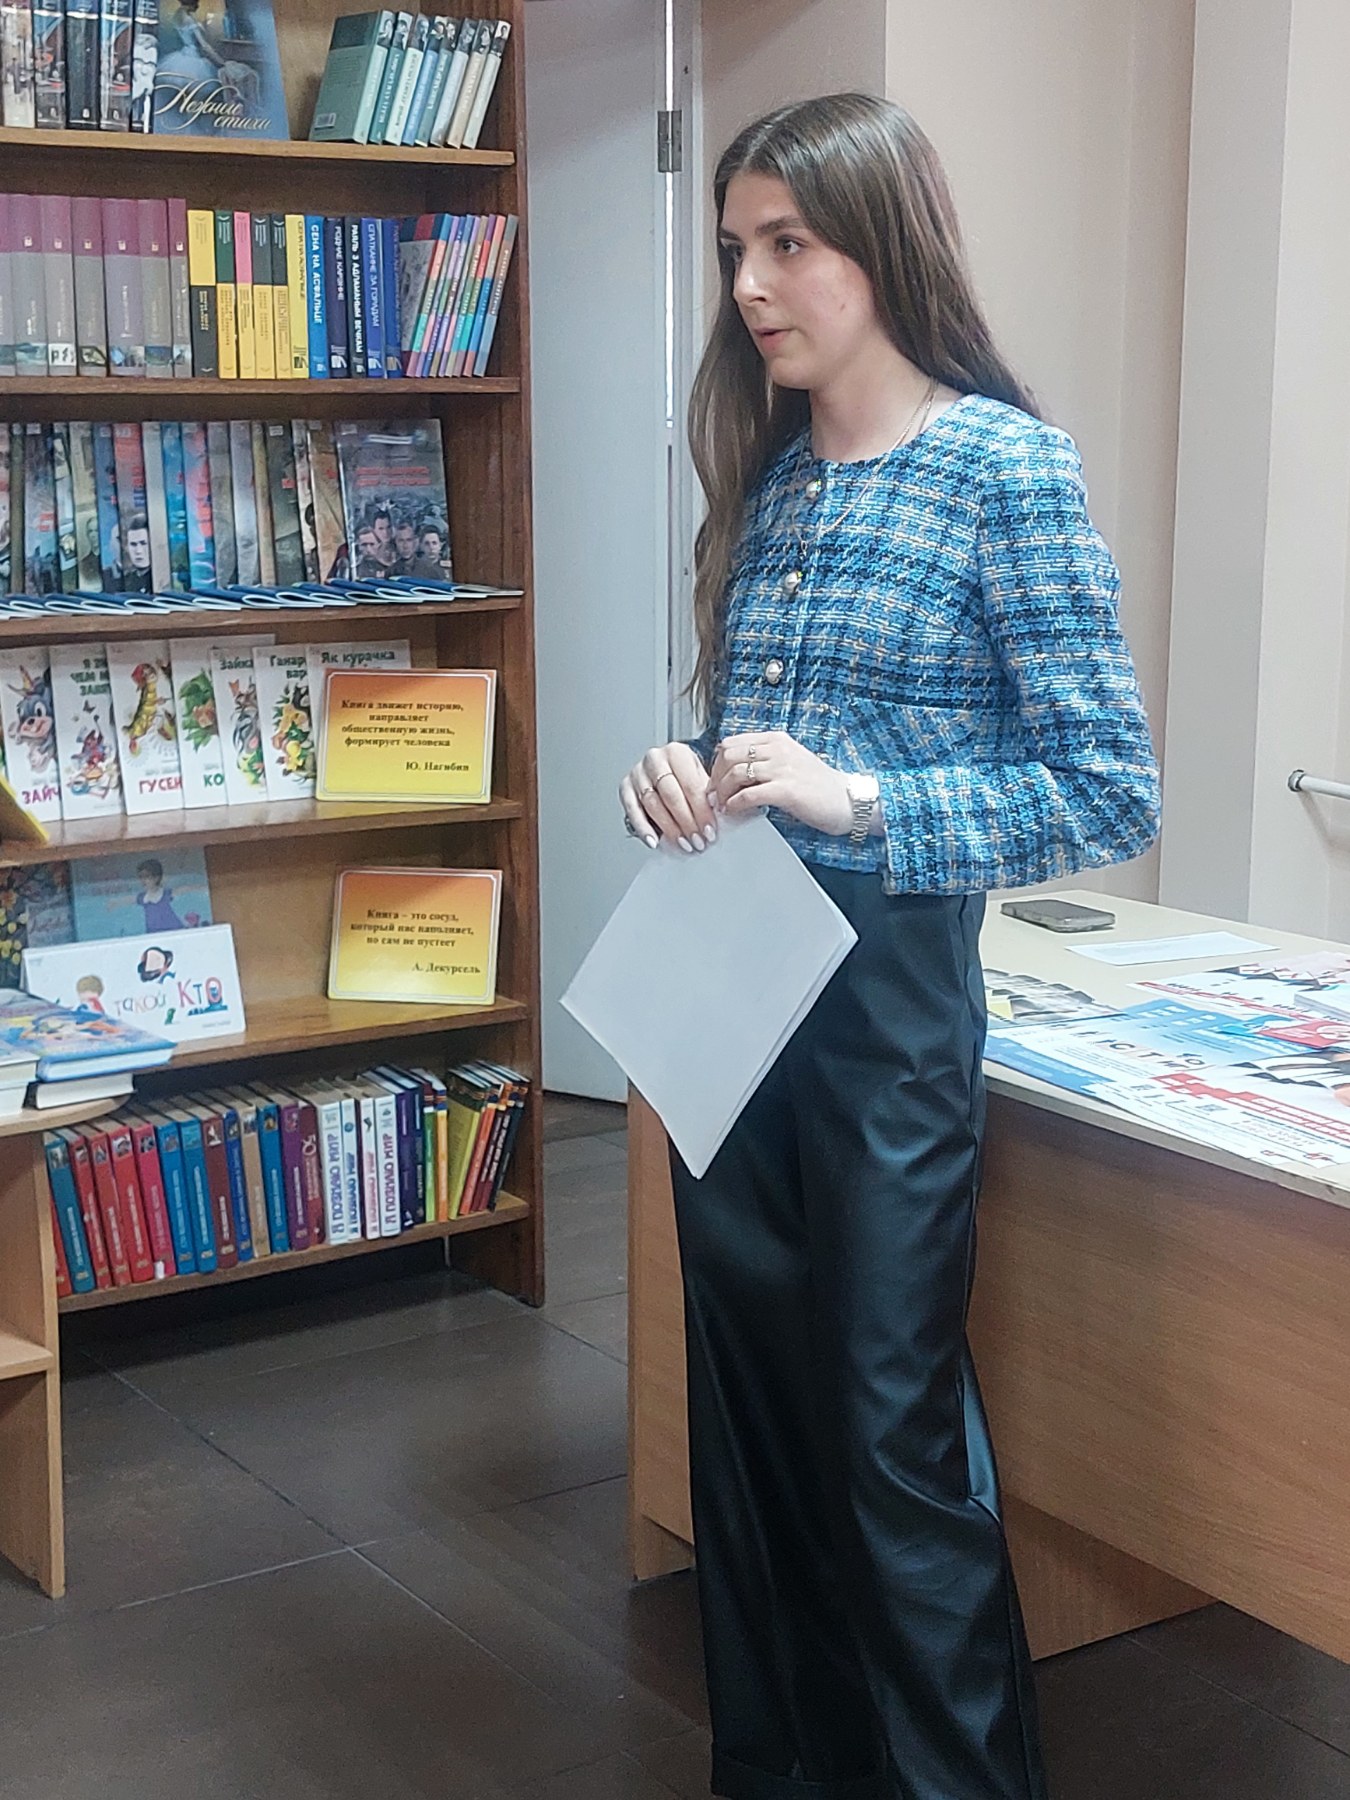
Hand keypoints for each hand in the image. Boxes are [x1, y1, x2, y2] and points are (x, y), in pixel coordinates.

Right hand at [619, 741, 717, 852]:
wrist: (665, 767)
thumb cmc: (684, 773)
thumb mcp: (700, 775)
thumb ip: (707, 792)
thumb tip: (715, 811)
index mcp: (676, 753)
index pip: (690, 785)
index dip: (701, 811)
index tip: (709, 830)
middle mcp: (654, 760)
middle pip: (670, 795)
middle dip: (686, 822)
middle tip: (697, 840)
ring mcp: (637, 773)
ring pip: (652, 804)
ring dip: (669, 829)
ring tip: (683, 843)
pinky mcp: (625, 787)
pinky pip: (632, 811)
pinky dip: (643, 828)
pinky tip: (654, 841)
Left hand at [708, 731, 852, 835]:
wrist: (848, 800)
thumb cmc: (818, 786)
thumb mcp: (789, 762)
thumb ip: (764, 762)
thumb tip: (733, 773)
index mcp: (775, 740)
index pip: (731, 743)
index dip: (717, 763)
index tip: (715, 781)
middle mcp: (777, 749)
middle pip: (728, 755)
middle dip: (715, 777)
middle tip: (714, 796)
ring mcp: (782, 768)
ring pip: (735, 773)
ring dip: (722, 793)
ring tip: (722, 806)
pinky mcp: (786, 790)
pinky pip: (748, 794)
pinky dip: (735, 804)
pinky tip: (735, 811)